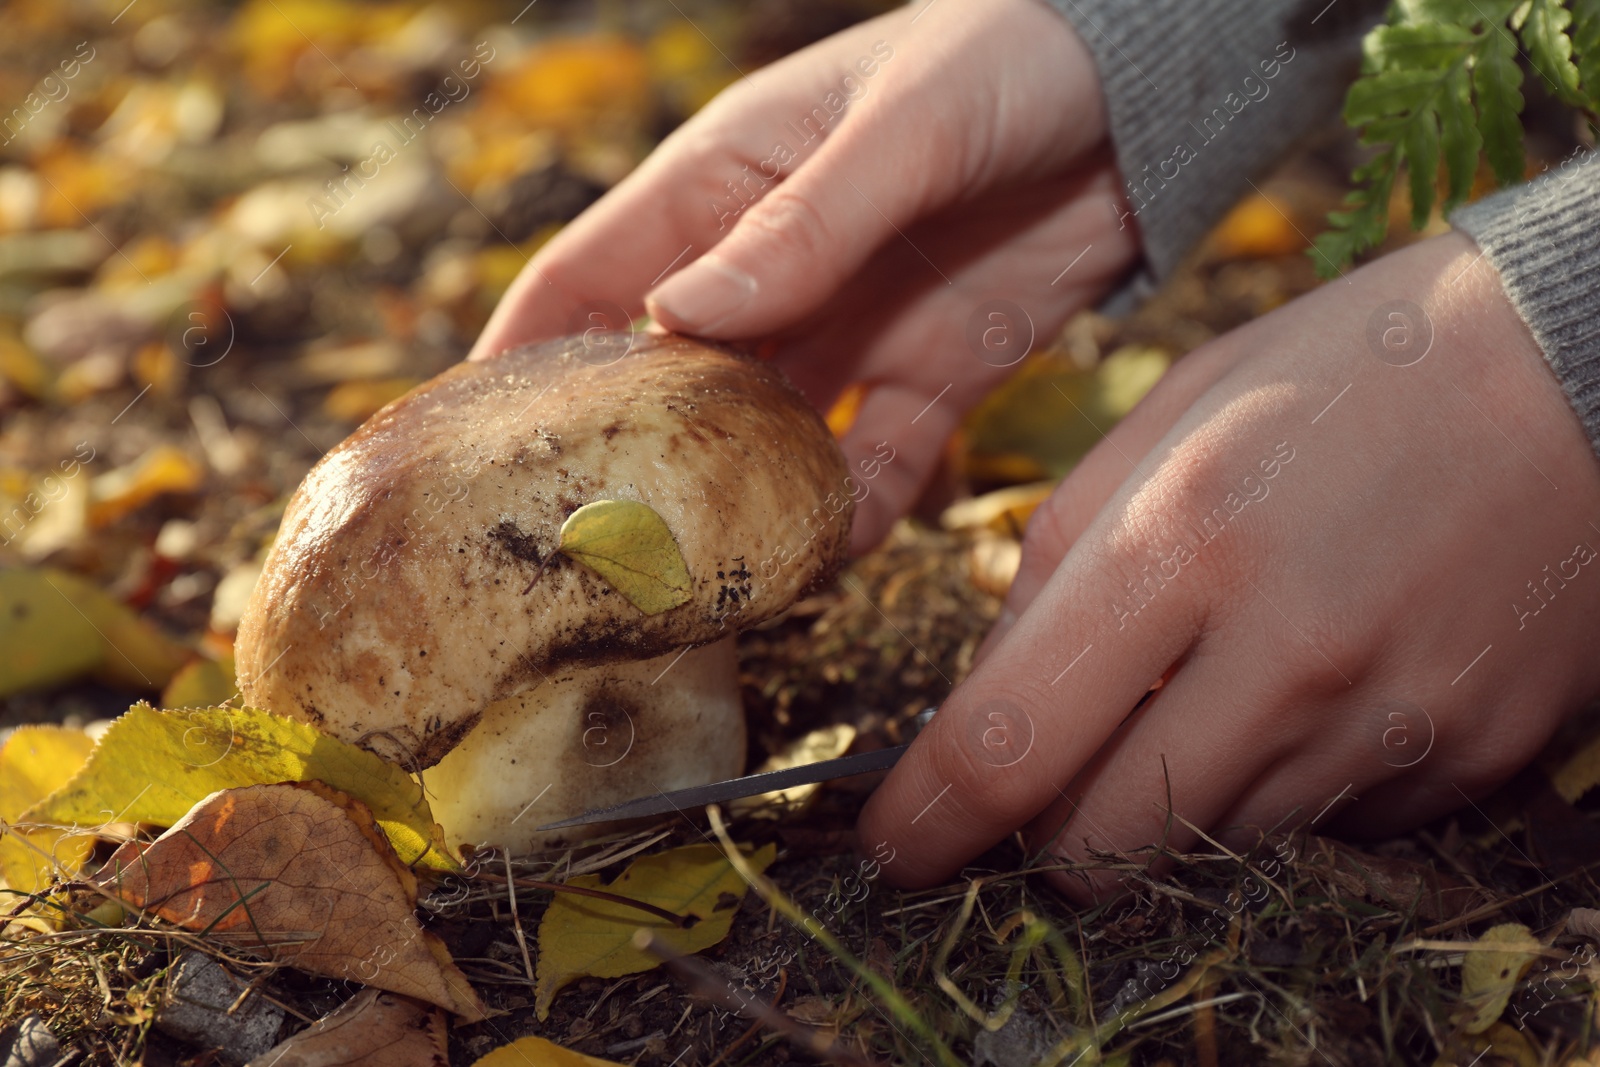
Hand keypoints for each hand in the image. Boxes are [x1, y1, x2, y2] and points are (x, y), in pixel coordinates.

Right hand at [469, 0, 1139, 549]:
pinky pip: (877, 465)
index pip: (587, 279)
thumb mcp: (903, 131)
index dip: (518, 360)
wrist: (1148, 95)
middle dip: (625, 464)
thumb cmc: (1009, 57)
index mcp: (726, 188)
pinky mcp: (933, 377)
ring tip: (699, 586)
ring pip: (764, 442)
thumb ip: (799, 225)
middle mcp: (771, 273)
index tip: (463, 451)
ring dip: (737, 509)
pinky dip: (853, 515)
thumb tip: (673, 318)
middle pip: (666, 385)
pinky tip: (832, 561)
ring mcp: (849, 333)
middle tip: (581, 555)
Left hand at [859, 231, 1599, 895]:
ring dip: (1165, 798)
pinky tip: (1310, 686)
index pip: (1011, 742)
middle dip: (1043, 833)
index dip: (929, 819)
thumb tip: (991, 683)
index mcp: (1186, 540)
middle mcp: (1286, 653)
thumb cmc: (1357, 370)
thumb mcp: (1176, 414)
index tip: (894, 844)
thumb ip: (1058, 553)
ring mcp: (1389, 721)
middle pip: (1101, 840)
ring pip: (1210, 842)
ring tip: (1202, 687)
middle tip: (1040, 782)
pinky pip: (1325, 823)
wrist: (1589, 366)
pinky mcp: (1470, 759)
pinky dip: (1282, 782)